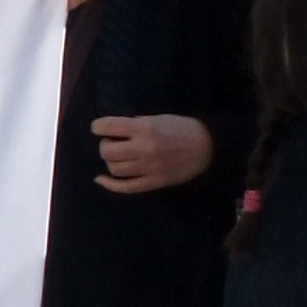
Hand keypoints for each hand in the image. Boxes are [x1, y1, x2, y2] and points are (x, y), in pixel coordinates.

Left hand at [92, 112, 211, 194]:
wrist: (208, 147)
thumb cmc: (180, 128)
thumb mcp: (157, 118)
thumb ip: (135, 124)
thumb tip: (112, 131)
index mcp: (145, 129)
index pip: (108, 127)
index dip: (98, 127)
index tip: (98, 128)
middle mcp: (144, 149)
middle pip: (107, 151)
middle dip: (105, 145)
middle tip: (113, 142)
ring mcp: (148, 168)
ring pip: (114, 169)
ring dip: (110, 162)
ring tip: (118, 156)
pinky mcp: (154, 183)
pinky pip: (126, 187)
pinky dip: (109, 185)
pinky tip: (101, 179)